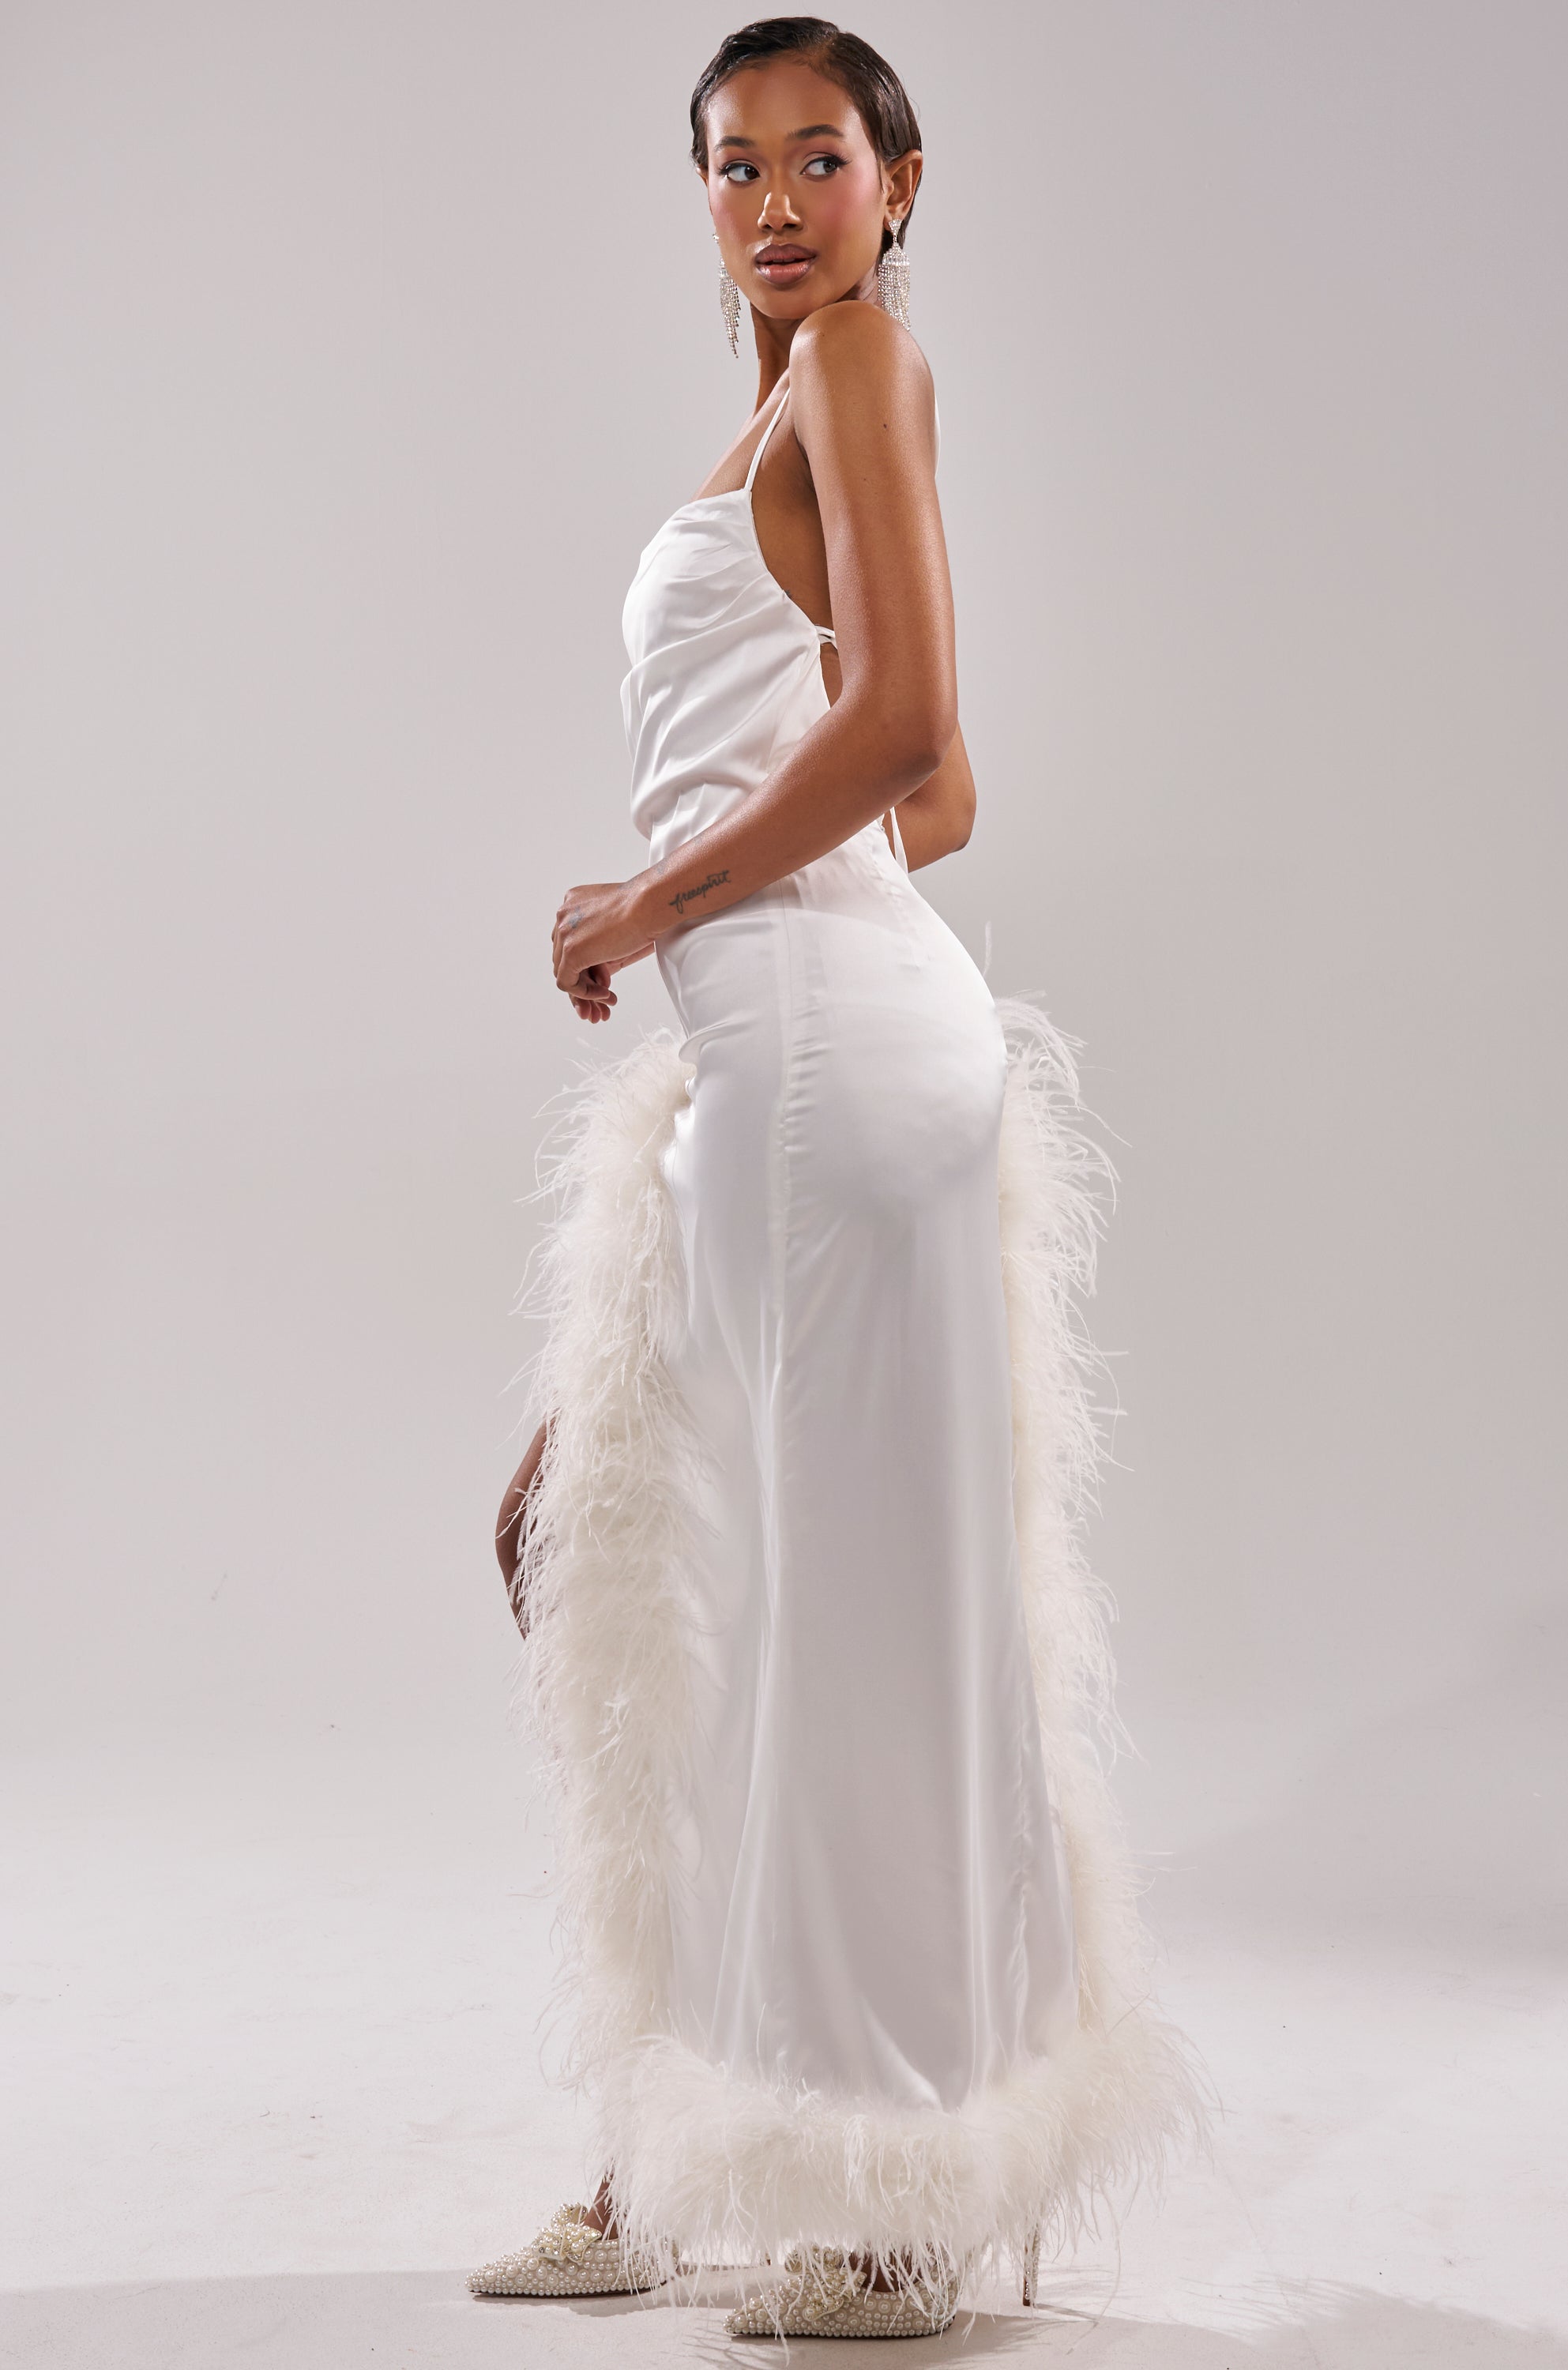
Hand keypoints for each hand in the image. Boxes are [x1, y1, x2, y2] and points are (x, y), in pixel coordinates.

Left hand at [553, 881, 655, 1023]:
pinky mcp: (571, 951)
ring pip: (564, 970)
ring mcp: (564, 932)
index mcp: (574, 904)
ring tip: (607, 996)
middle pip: (564, 956)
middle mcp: (564, 915)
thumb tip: (601, 965)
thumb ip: (602, 940)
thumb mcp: (617, 924)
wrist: (650, 904)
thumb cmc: (644, 908)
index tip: (607, 973)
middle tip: (605, 990)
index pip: (570, 940)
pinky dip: (585, 993)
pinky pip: (567, 982)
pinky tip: (605, 995)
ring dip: (586, 987)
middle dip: (586, 977)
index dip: (589, 960)